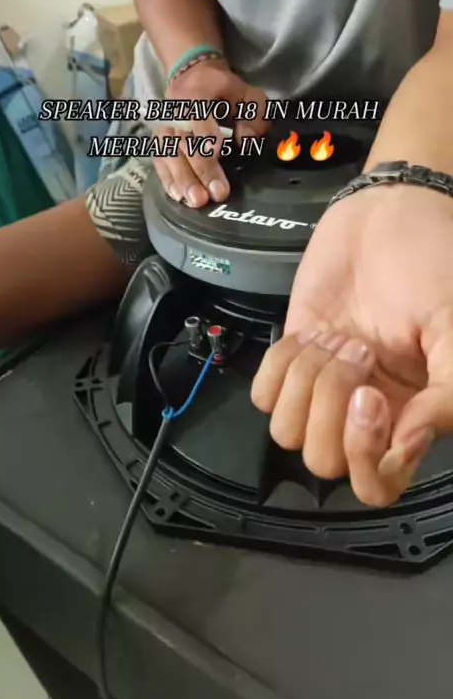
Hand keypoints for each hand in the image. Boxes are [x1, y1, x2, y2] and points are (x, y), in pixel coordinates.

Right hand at [153, 59, 269, 207]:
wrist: (190, 75)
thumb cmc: (223, 90)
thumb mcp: (247, 93)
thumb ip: (255, 114)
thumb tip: (246, 140)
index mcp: (196, 95)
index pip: (199, 118)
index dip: (206, 136)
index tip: (216, 153)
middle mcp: (175, 113)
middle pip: (184, 143)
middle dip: (200, 170)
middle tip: (214, 194)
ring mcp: (164, 128)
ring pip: (169, 155)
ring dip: (182, 180)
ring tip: (195, 201)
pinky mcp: (159, 142)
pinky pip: (159, 162)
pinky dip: (168, 180)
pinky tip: (178, 196)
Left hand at [251, 184, 452, 506]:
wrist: (389, 212)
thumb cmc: (432, 262)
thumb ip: (449, 393)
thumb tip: (409, 444)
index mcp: (412, 415)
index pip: (378, 486)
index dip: (366, 456)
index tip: (371, 398)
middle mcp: (366, 412)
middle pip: (324, 463)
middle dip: (330, 408)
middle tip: (358, 354)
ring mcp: (325, 388)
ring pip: (287, 433)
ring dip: (307, 381)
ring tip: (338, 339)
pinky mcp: (294, 360)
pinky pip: (264, 395)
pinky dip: (280, 366)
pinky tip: (310, 335)